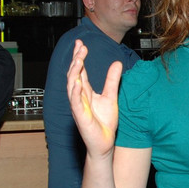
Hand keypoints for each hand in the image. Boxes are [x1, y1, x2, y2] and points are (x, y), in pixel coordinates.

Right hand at [67, 40, 121, 158]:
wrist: (105, 143)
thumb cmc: (105, 122)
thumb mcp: (111, 96)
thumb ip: (112, 80)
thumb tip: (117, 63)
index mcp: (85, 92)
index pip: (80, 71)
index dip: (79, 57)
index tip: (80, 43)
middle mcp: (79, 97)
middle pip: (74, 75)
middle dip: (76, 60)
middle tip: (80, 47)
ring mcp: (78, 106)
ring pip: (71, 87)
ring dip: (74, 73)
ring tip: (78, 60)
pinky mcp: (80, 117)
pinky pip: (75, 103)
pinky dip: (75, 92)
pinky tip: (78, 83)